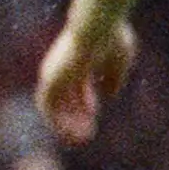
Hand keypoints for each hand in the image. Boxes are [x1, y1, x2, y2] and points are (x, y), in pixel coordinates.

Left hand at [35, 16, 134, 144]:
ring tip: (80, 139)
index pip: (76, 87)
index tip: (93, 116)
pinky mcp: (50, 81)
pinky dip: (58, 121)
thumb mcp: (120, 59)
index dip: (85, 102)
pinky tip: (70, 133)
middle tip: (86, 134)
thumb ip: (114, 77)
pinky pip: (49, 108)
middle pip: (64, 98)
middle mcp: (61, 69)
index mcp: (76, 62)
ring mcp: (53, 75)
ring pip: (55, 106)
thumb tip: (109, 95)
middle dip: (76, 116)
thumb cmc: (111, 39)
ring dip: (66, 123)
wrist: (95, 30)